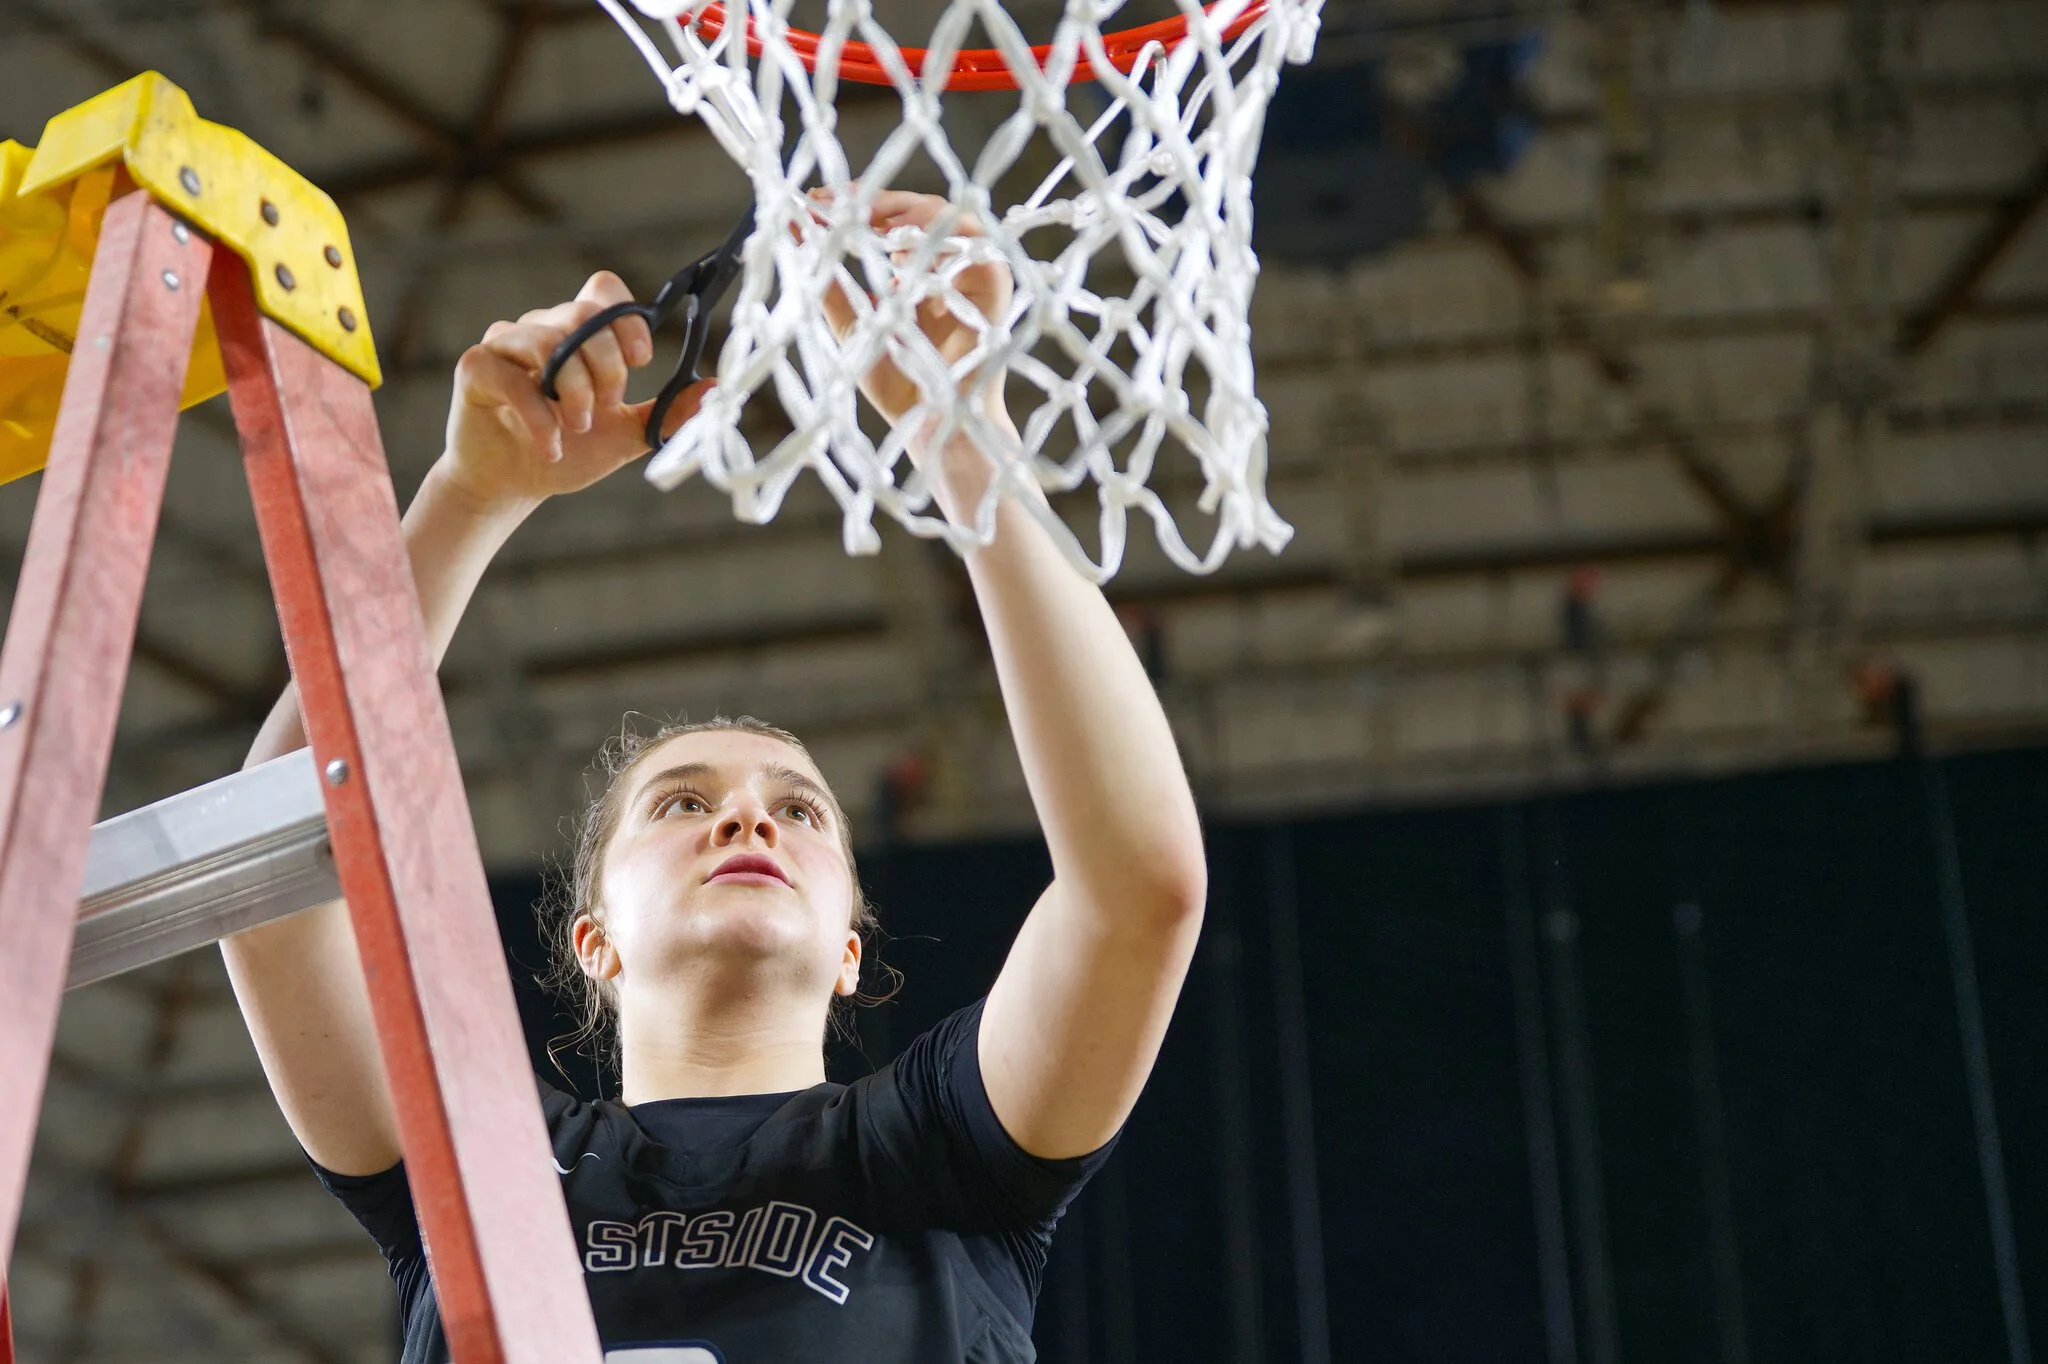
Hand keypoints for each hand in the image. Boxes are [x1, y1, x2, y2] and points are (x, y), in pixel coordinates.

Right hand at [441, 271, 712, 508]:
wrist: (512, 486)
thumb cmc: (568, 450)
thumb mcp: (627, 435)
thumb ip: (666, 413)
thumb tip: (715, 390)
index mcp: (578, 333)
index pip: (603, 290)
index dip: (625, 316)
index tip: (641, 359)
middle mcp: (541, 328)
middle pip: (583, 315)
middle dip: (606, 365)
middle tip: (608, 405)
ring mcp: (505, 344)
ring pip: (548, 342)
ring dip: (575, 389)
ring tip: (580, 427)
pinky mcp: (476, 370)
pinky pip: (513, 379)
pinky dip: (541, 417)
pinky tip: (552, 447)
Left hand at [815, 189, 1013, 433]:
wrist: (928, 424)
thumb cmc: (896, 382)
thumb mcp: (851, 324)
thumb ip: (828, 282)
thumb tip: (795, 232)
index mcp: (916, 270)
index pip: (892, 218)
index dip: (856, 203)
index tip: (817, 203)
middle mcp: (947, 266)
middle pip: (922, 208)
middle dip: (878, 202)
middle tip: (839, 208)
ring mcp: (972, 276)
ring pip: (953, 218)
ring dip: (912, 216)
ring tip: (876, 230)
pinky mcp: (994, 291)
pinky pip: (978, 249)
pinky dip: (941, 243)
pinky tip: (904, 259)